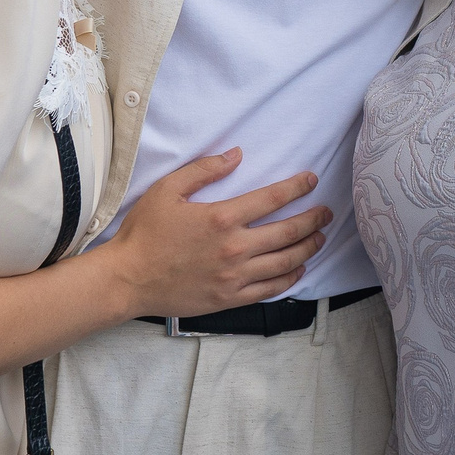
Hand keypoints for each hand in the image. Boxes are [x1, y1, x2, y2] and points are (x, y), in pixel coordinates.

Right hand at [89, 149, 331, 317]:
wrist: (127, 278)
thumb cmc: (145, 232)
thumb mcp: (168, 190)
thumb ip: (205, 170)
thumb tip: (237, 155)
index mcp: (222, 218)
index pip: (273, 199)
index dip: (297, 187)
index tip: (311, 180)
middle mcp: (235, 248)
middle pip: (288, 232)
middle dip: (313, 220)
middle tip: (327, 213)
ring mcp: (235, 277)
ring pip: (285, 262)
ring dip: (308, 248)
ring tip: (320, 238)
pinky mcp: (230, 299)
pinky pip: (270, 290)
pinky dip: (290, 279)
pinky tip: (298, 269)